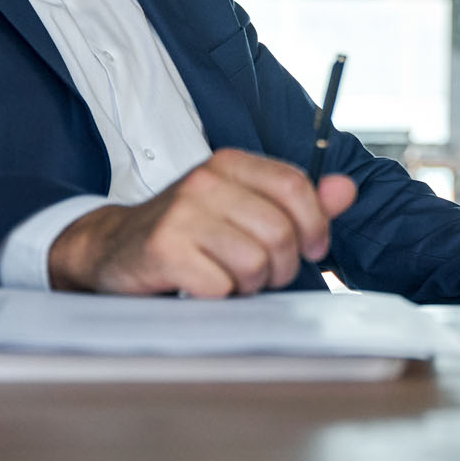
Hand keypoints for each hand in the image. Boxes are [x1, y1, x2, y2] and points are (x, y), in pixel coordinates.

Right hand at [48, 148, 356, 296]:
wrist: (112, 248)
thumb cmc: (187, 231)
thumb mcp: (242, 206)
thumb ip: (298, 200)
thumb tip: (347, 189)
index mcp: (229, 163)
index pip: (295, 187)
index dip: (315, 225)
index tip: (312, 248)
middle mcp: (205, 181)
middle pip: (280, 232)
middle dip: (280, 266)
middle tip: (261, 273)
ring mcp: (182, 214)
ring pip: (255, 263)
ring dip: (249, 284)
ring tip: (228, 278)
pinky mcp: (163, 249)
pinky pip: (221, 286)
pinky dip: (218, 297)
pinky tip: (201, 286)